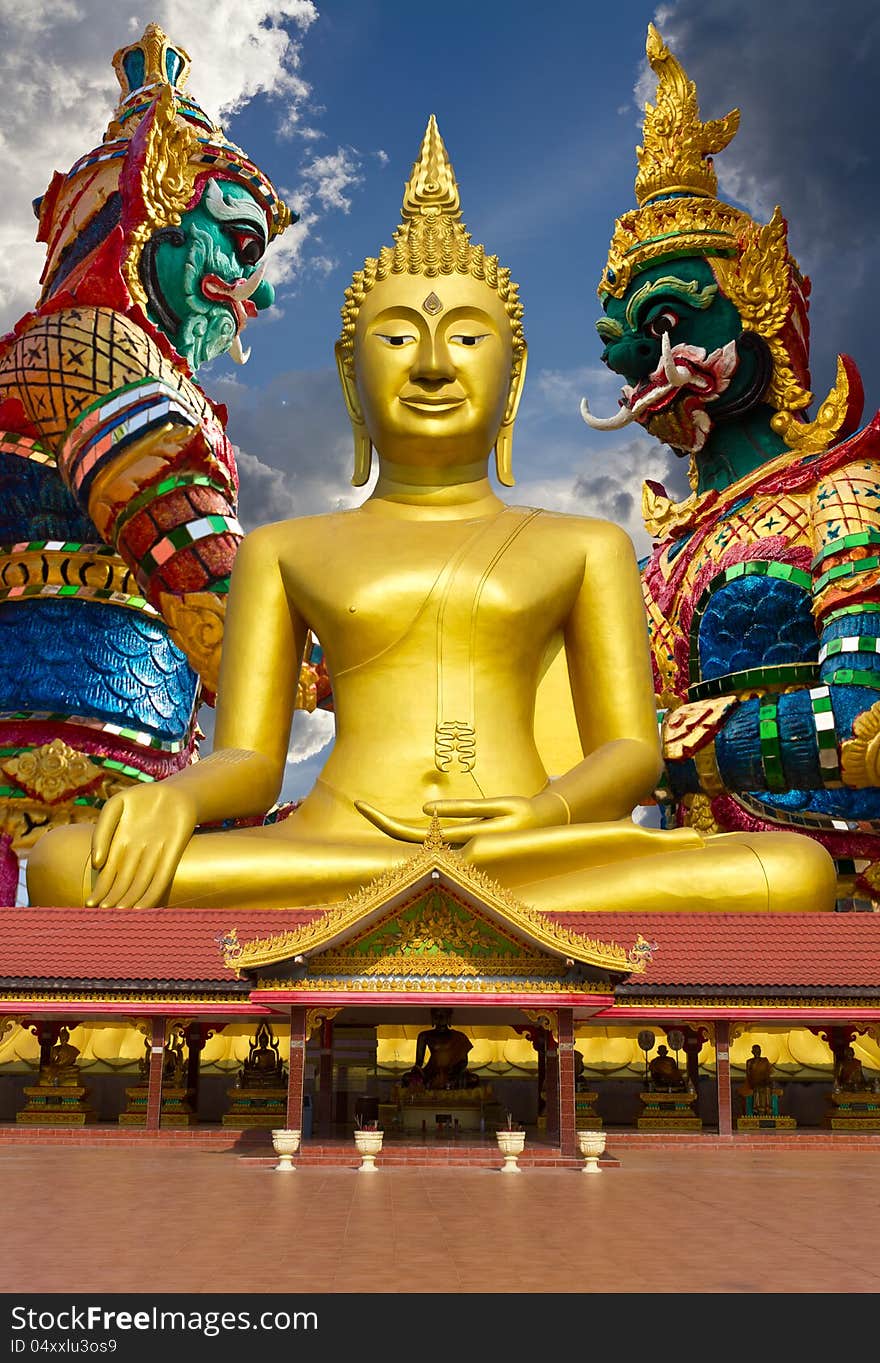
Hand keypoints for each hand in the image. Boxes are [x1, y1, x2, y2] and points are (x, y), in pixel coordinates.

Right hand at [88, 782, 197, 907]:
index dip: (100, 889)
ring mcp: (155, 854)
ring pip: (140, 883)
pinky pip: (162, 877)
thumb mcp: (115, 806)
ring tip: (118, 915)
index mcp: (121, 844)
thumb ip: (102, 831)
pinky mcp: (174, 853)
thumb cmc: (141, 798)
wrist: (175, 790)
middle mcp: (138, 853)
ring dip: (130, 900)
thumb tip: (96, 863)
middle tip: (102, 914)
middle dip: (113, 898)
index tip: (90, 904)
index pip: (109, 872)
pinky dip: (153, 894)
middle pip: (124, 881)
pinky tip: (142, 908)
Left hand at [355, 794, 559, 844]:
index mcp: (462, 843)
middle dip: (382, 822)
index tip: (363, 805)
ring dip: (393, 827)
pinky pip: (430, 841)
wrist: (546, 828)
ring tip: (369, 809)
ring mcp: (458, 851)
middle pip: (408, 840)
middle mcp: (457, 852)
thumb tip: (424, 809)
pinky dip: (410, 831)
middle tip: (357, 803)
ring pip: (417, 842)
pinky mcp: (461, 846)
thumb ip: (461, 810)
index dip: (386, 822)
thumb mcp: (497, 806)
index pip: (414, 835)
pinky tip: (394, 822)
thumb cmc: (523, 814)